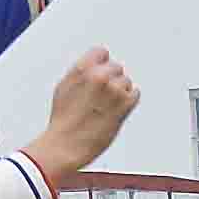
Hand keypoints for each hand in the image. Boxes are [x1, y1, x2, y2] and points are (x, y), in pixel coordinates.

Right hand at [29, 48, 139, 180]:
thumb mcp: (64, 88)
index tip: (100, 74)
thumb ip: (81, 73)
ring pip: (126, 82)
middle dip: (111, 81)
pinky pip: (135, 94)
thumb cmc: (63, 121)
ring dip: (119, 93)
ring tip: (105, 107)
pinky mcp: (125, 105)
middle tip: (101, 97)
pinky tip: (116, 110)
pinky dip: (128, 101)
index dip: (101, 65)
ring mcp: (114, 90)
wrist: (66, 145)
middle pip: (116, 68)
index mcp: (83, 69)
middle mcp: (99, 76)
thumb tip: (93, 67)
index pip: (102, 53)